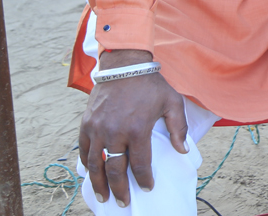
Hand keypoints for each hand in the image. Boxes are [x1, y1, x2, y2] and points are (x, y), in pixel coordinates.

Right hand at [78, 50, 187, 208]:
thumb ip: (178, 127)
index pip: (140, 164)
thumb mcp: (172, 102)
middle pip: (114, 170)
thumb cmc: (151, 84)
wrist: (124, 66)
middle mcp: (115, 132)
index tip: (147, 187)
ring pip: (95, 165)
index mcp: (138, 129)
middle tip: (123, 202)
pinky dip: (86, 164)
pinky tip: (91, 173)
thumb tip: (183, 151)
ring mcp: (98, 129)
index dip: (144, 180)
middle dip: (119, 190)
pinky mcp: (86, 124)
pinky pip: (84, 150)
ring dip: (99, 184)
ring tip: (104, 197)